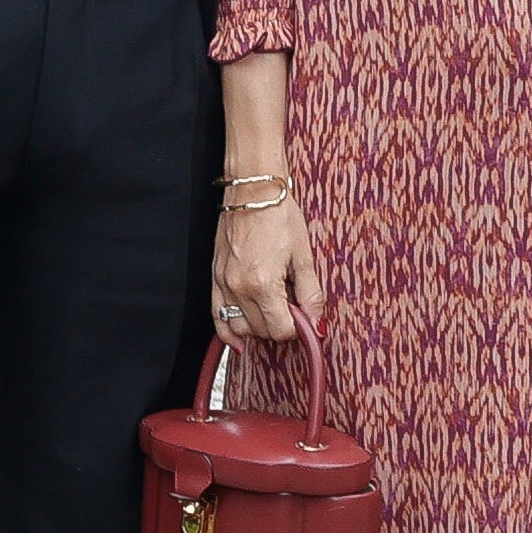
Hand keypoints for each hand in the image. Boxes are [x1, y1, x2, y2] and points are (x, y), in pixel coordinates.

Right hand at [213, 194, 319, 344]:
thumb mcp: (303, 255)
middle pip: (261, 330)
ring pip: (239, 328)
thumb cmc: (279, 215)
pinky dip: (228, 332)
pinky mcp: (214, 278)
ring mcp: (223, 283)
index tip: (306, 318)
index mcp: (263, 283)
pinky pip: (217, 317)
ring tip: (272, 312)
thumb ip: (310, 293)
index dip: (298, 328)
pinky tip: (240, 341)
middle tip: (293, 309)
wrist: (253, 190)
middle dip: (280, 326)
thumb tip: (317, 322)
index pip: (281, 329)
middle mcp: (239, 287)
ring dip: (258, 327)